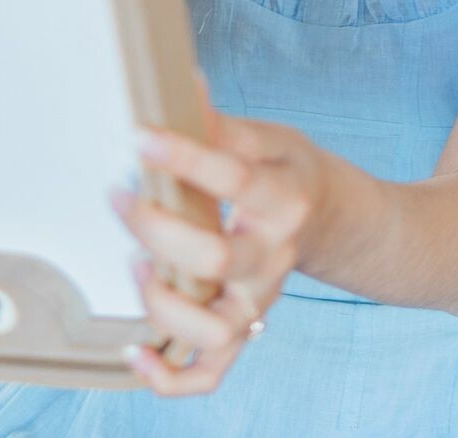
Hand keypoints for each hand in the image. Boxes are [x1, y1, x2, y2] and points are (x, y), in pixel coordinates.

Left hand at [109, 73, 328, 396]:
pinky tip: (137, 350)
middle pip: (215, 259)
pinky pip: (211, 371)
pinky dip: (170, 375)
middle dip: (156, 228)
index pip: (232, 177)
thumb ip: (223, 125)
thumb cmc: (293, 172)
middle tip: (121, 196)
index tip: (140, 136)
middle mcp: (273, 257)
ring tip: (136, 264)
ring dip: (163, 303)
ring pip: (214, 329)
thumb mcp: (272, 138)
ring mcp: (259, 300)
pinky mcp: (244, 328)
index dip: (182, 156)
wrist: (336, 220)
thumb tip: (180, 83)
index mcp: (285, 197)